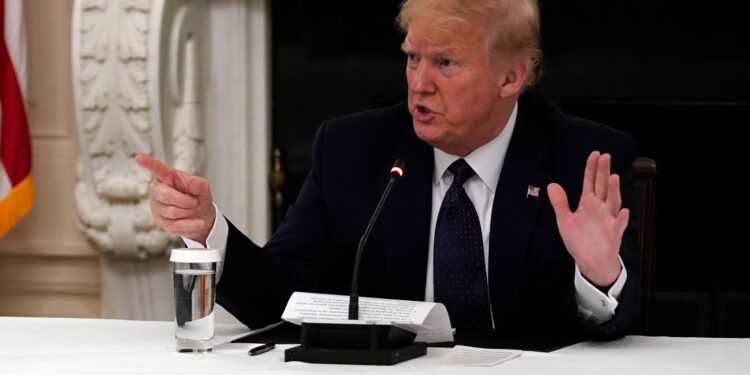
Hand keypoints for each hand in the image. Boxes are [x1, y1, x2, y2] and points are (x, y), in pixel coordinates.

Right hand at [135, 153, 215, 245]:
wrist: (201, 216)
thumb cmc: (198, 197)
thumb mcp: (203, 188)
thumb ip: (199, 184)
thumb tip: (192, 183)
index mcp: (168, 176)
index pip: (157, 168)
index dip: (148, 163)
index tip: (139, 157)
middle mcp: (158, 189)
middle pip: (164, 194)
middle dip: (183, 200)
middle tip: (195, 202)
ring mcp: (156, 205)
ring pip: (170, 211)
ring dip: (188, 212)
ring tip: (195, 209)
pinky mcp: (159, 220)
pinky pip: (173, 224)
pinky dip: (189, 224)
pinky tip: (198, 223)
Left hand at [547, 151, 628, 286]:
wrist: (590, 261)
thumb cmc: (579, 239)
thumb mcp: (565, 220)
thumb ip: (560, 203)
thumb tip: (551, 185)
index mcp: (588, 203)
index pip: (590, 182)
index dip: (591, 168)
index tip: (595, 154)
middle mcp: (600, 208)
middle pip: (603, 187)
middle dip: (603, 172)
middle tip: (605, 157)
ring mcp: (608, 220)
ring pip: (612, 202)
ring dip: (614, 191)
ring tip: (613, 178)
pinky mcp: (613, 234)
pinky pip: (618, 225)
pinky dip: (621, 219)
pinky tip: (623, 211)